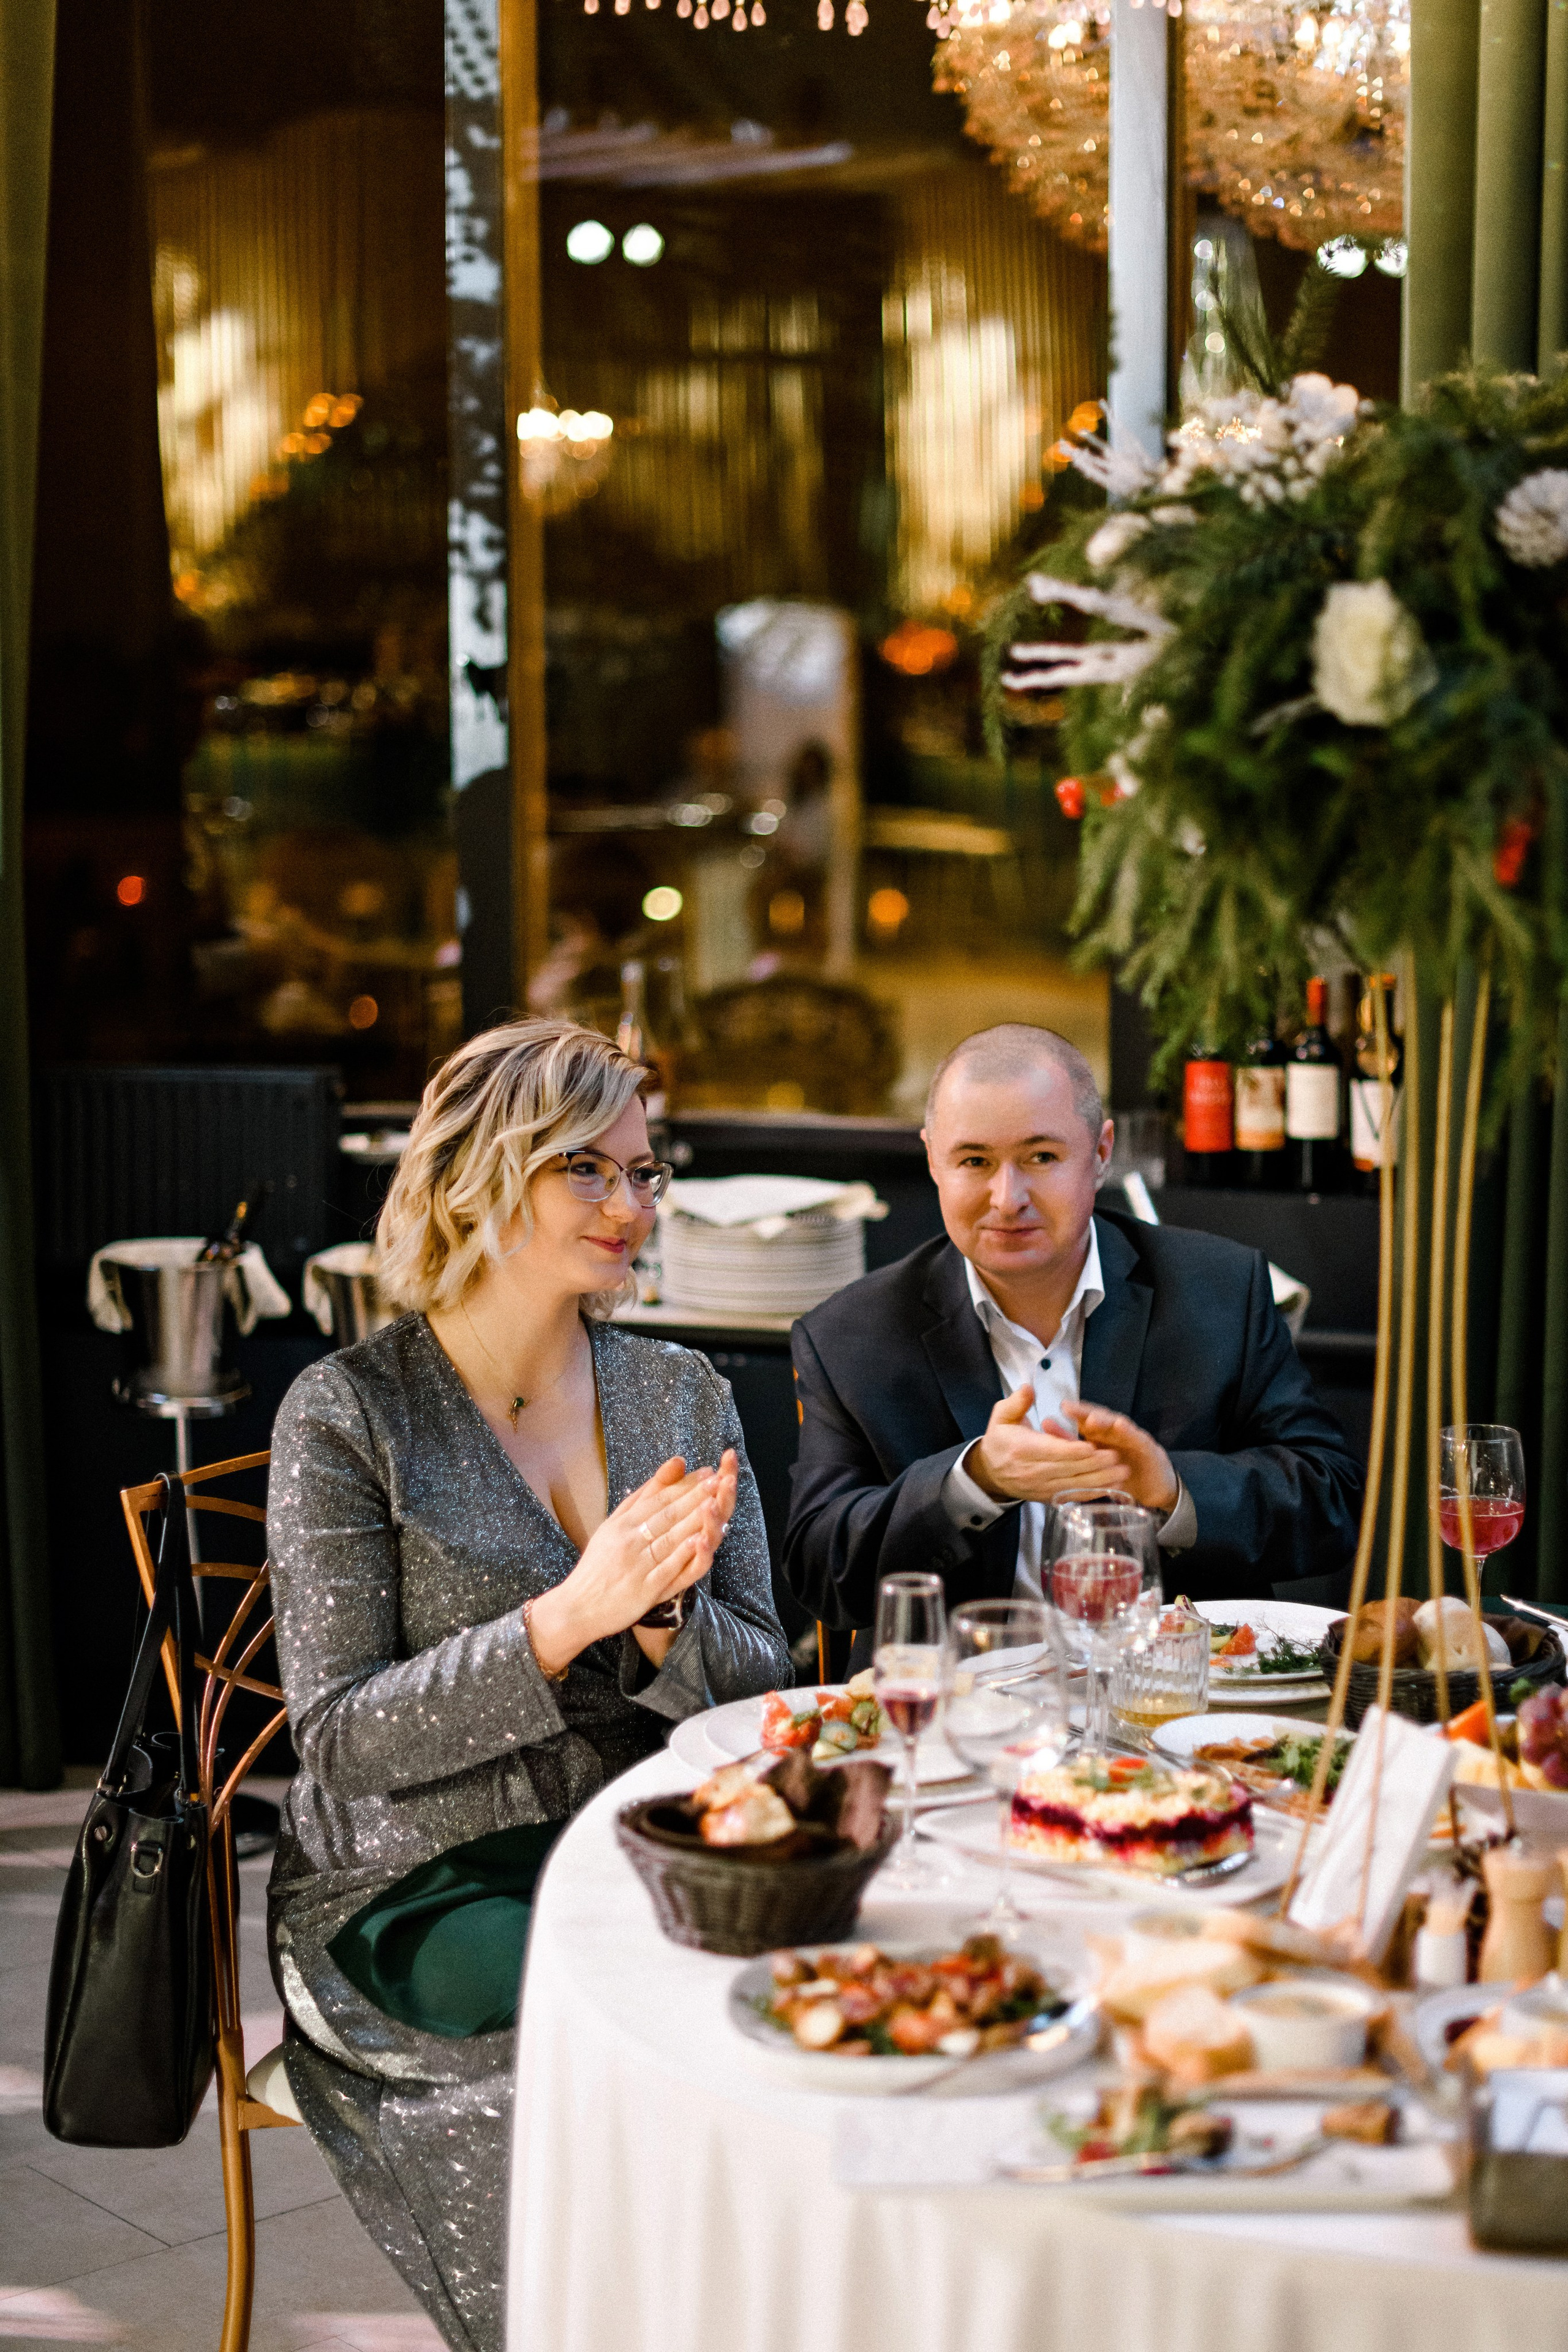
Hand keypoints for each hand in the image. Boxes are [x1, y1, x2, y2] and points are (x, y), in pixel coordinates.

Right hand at [525, 1452, 737, 1677]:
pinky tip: (700, 1542)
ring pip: (670, 1539)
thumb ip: (639, 1499)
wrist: (577, 1607)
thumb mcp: (611, 1526)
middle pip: (667, 1515)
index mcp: (622, 1525)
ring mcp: (637, 1566)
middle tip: (717, 1480)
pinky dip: (683, 1555)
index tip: (707, 1472)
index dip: (684, 1486)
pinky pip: (666, 1570)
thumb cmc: (598, 1565)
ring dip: (693, 1521)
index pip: (658, 1500)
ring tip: (714, 1503)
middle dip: (694, 1497)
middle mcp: (629, 1541)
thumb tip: (668, 1469)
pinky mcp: (644, 1590)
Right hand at [967, 1385, 1131, 1506]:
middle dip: (1094, 1465)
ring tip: (1122, 1474)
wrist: (989, 1472)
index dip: (1073, 1450)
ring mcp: (1040, 1488)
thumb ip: (1017, 1402)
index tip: (1093, 1445)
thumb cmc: (1000, 1440)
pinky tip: (1111, 1489)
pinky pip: (1072, 1497)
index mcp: (1022, 1449)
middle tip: (1118, 1457)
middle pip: (1067, 1470)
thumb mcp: (1001, 1416)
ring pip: (1073, 1486)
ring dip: (1099, 1481)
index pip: (1051, 1451)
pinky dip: (1092, 1494)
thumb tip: (1029, 1388)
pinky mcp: (1046, 1498)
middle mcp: (1031, 1472)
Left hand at [1055, 1399, 1177, 1516]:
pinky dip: (1129, 1430)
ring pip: (1116, 1424)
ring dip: (1104, 1419)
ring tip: (1091, 1418)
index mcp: (1101, 1437)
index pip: (1084, 1422)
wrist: (1153, 1488)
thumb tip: (1049, 1444)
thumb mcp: (1097, 1465)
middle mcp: (1115, 1433)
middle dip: (1083, 1412)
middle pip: (1098, 1418)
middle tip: (1068, 1408)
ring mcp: (1131, 1437)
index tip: (1054, 1412)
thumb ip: (1076, 1453)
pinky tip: (1120, 1426)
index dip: (1071, 1417)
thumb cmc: (1122, 1474)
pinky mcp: (1148, 1447)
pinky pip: (1137, 1437)